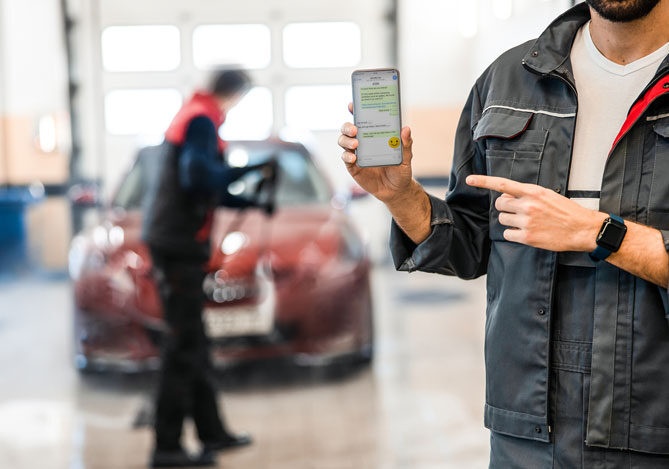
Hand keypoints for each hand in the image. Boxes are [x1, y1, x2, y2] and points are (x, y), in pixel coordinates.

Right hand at [338, 102, 413, 203]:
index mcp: (374, 135)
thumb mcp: (406, 157)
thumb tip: (406, 129)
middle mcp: (363, 142)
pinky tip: (354, 157)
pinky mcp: (353, 167)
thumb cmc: (400, 171)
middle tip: (355, 129)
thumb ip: (406, 144)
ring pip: (343, 142)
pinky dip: (347, 156)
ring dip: (346, 140)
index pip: (362, 120)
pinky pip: (345, 158)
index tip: (352, 105)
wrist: (396, 190)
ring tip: (356, 143)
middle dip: (347, 126)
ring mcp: (356, 153)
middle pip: (347, 129)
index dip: (355, 110)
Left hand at [465, 175, 606, 251]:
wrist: (582, 229)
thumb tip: (506, 195)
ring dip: (510, 221)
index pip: (503, 184)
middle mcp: (528, 205)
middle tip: (517, 211)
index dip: (483, 181)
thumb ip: (526, 194)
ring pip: (502, 219)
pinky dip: (513, 234)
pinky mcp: (527, 237)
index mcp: (533, 192)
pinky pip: (507, 234)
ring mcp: (527, 222)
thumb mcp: (547, 195)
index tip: (470, 180)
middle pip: (499, 204)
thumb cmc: (566, 211)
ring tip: (526, 222)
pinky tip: (526, 232)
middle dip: (505, 207)